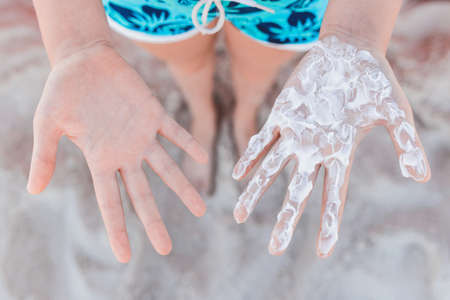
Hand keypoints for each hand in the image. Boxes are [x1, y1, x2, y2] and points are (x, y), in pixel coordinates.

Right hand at [27, 42, 207, 261]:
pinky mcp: (153, 112)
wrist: (84, 59)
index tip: (125, 256)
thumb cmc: (63, 91)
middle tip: (166, 249)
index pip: (110, 202)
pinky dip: (188, 143)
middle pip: (142, 194)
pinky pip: (175, 132)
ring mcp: (141, 134)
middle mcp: (124, 153)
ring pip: (166, 168)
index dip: (117, 229)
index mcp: (100, 159)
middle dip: (154, 221)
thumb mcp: (48, 124)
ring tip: (201, 209)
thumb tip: (32, 190)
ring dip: (183, 187)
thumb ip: (44, 156)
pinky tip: (203, 157)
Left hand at [232, 35, 430, 257]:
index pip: (334, 196)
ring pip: (271, 169)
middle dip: (286, 220)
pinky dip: (250, 156)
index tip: (322, 253)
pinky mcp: (280, 114)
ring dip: (255, 192)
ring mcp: (295, 134)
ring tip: (238, 216)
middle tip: (275, 250)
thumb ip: (406, 143)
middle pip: (298, 192)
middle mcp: (315, 150)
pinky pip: (262, 140)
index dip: (329, 224)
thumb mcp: (395, 112)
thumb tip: (421, 177)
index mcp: (341, 153)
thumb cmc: (375, 80)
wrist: (349, 50)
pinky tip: (238, 174)